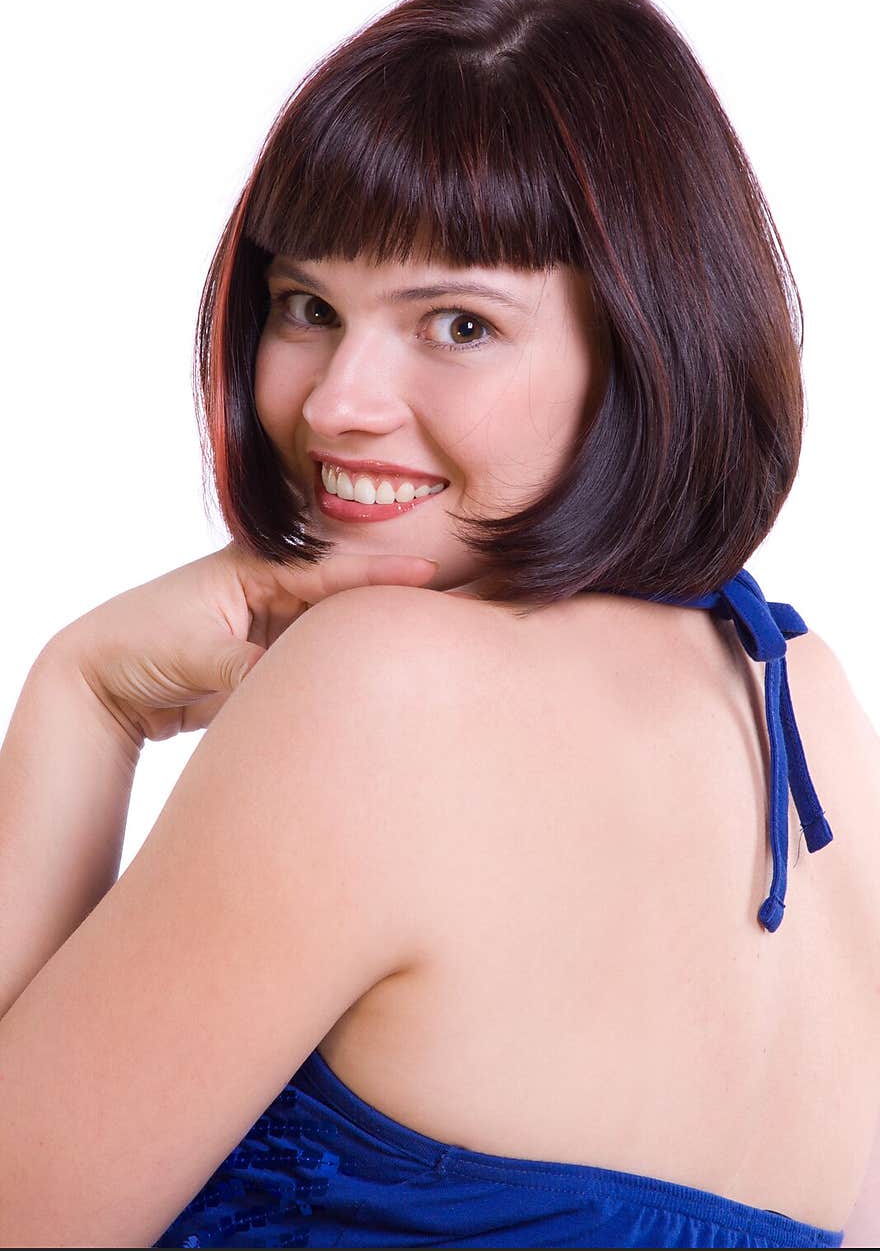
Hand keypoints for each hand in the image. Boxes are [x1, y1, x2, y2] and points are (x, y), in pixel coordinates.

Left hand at [47, 543, 439, 744]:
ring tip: (429, 647)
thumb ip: (246, 667)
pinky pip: (316, 665)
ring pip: (334, 634)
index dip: (381, 575)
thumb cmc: (137, 644)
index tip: (430, 573)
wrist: (100, 682)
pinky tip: (381, 683)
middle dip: (391, 602)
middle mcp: (271, 592)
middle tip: (455, 604)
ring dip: (369, 641)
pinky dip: (343, 673)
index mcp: (254, 566)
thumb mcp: (194, 651)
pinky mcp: (269, 664)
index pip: (331, 570)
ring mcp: (273, 628)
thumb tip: (289, 682)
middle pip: (344, 598)